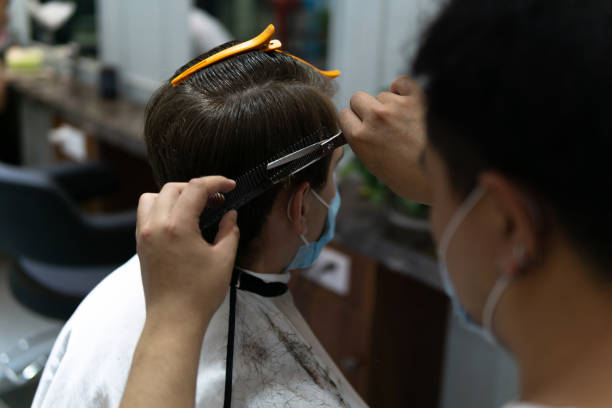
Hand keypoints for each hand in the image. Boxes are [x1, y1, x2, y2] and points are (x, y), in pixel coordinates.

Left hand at [136, 176, 239, 327]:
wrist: (173, 320)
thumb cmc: (200, 293)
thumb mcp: (224, 259)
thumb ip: (229, 231)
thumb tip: (230, 215)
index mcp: (177, 226)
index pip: (195, 188)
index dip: (216, 183)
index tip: (230, 186)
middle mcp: (156, 225)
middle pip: (173, 188)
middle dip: (197, 188)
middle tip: (217, 199)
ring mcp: (144, 235)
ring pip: (153, 197)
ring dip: (175, 195)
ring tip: (194, 207)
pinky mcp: (141, 245)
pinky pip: (146, 214)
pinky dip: (162, 208)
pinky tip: (180, 222)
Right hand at [340, 75, 430, 204]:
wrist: (446, 176)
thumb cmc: (414, 180)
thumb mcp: (378, 168)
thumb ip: (366, 145)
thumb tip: (366, 132)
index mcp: (361, 139)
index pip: (344, 115)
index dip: (354, 120)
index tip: (362, 125)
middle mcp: (375, 118)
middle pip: (358, 98)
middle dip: (366, 108)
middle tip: (380, 121)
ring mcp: (396, 106)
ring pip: (383, 94)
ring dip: (390, 103)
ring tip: (405, 121)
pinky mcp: (418, 98)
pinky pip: (402, 82)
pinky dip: (403, 89)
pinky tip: (409, 101)